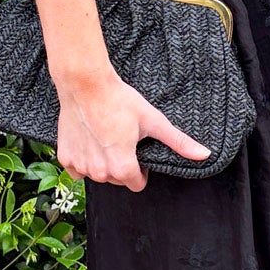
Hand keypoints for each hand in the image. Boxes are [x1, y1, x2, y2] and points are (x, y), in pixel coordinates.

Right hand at [55, 65, 210, 189]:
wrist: (84, 84)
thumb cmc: (119, 100)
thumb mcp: (153, 120)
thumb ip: (178, 142)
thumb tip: (205, 155)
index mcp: (122, 167)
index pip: (136, 184)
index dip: (141, 169)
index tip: (137, 150)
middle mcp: (100, 172)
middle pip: (117, 180)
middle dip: (122, 165)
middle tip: (122, 139)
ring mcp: (80, 166)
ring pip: (98, 175)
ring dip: (103, 162)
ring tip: (106, 136)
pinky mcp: (65, 157)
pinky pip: (78, 169)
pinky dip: (84, 159)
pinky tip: (89, 140)